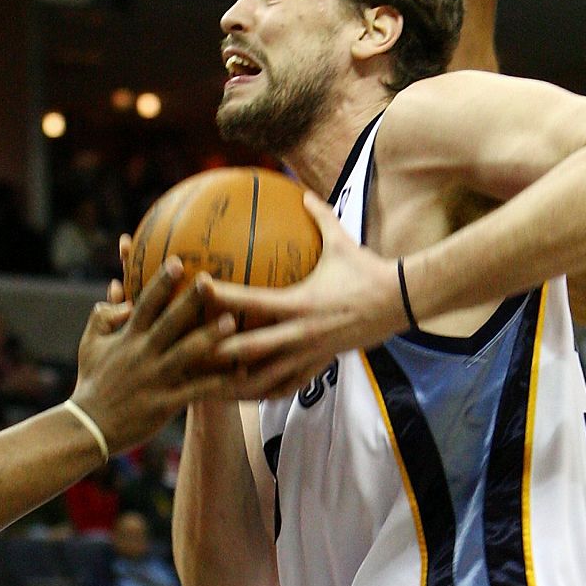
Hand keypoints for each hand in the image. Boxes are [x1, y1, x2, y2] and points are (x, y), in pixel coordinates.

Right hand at [71, 259, 237, 451]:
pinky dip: (218, 382)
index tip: (178, 261)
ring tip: (231, 322)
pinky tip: (241, 373)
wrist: (88, 427)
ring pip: (186, 355)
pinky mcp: (165, 404)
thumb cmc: (92, 382)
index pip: (144, 304)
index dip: (160, 283)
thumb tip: (117, 289)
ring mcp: (155, 379)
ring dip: (209, 338)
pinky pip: (196, 391)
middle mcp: (143, 355)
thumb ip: (103, 315)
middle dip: (190, 301)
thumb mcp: (89, 345)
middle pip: (169, 323)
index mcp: (127, 338)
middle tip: (210, 280)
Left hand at [202, 193, 403, 398]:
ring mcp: (310, 354)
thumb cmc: (368, 270)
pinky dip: (264, 391)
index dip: (220, 295)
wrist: (402, 302)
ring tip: (206, 387)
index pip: (250, 301)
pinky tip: (245, 393)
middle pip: (247, 350)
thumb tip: (301, 192)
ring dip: (235, 383)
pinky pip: (287, 385)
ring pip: (264, 378)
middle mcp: (301, 333)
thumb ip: (318, 216)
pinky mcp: (320, 365)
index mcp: (299, 302)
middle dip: (215, 352)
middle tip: (184, 349)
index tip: (195, 287)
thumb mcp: (341, 241)